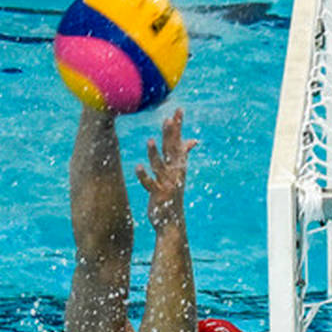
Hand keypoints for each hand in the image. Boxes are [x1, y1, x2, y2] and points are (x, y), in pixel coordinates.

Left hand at [135, 109, 197, 228]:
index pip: (178, 141)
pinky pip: (150, 184)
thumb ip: (182, 154)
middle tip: (169, 118)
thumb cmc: (173, 194)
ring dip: (155, 153)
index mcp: (178, 165)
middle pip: (171, 150)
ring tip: (149, 140)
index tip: (178, 110)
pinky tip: (138, 167)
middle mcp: (174, 172)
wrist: (172, 221)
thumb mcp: (178, 172)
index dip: (178, 126)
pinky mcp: (158, 194)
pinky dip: (145, 176)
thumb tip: (193, 140)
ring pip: (160, 165)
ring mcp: (167, 183)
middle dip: (170, 134)